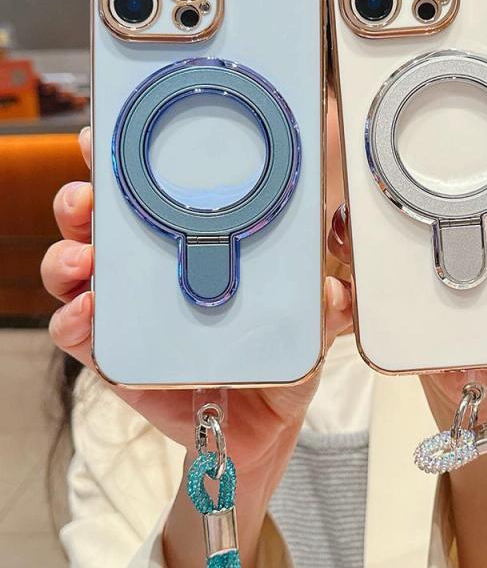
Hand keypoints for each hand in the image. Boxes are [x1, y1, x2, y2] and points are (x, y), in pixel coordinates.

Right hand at [43, 128, 354, 567]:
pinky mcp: (118, 357)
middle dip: (84, 202)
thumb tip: (333, 290)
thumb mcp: (310, 326)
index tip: (111, 137)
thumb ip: (326, 305)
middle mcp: (157, 271)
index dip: (131, 163)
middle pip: (103, 222)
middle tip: (87, 201)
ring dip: (70, 257)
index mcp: (200, 247)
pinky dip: (75, 322)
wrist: (261, 430)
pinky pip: (83, 335)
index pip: (160, 194)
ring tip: (84, 262)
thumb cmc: (280, 362)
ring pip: (79, 270)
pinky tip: (86, 314)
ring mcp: (134, 312)